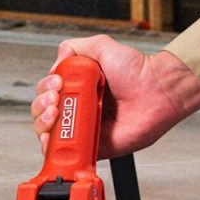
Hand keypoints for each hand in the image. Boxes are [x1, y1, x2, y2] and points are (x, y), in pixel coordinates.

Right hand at [31, 35, 199, 158]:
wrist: (157, 90)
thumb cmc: (137, 72)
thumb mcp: (101, 47)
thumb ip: (75, 48)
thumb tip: (59, 57)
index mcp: (79, 89)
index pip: (47, 94)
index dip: (45, 90)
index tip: (56, 83)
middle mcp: (80, 109)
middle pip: (43, 115)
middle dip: (41, 106)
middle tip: (55, 99)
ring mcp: (87, 129)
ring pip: (51, 135)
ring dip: (44, 124)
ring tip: (55, 112)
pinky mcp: (96, 146)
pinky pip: (70, 152)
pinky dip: (56, 149)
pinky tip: (55, 137)